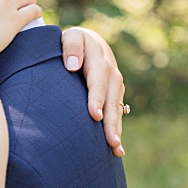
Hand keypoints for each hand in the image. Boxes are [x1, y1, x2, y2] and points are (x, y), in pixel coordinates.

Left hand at [61, 26, 126, 155]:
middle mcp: (112, 75)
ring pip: (117, 110)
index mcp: (99, 61)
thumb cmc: (73, 41)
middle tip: (110, 141)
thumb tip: (73, 66)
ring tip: (116, 150)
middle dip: (111, 122)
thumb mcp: (71, 37)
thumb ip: (71, 47)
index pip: (97, 82)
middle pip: (112, 101)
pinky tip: (117, 150)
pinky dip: (117, 130)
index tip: (94, 116)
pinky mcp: (114, 95)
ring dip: (117, 130)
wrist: (90, 41)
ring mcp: (115, 86)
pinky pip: (117, 114)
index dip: (97, 98)